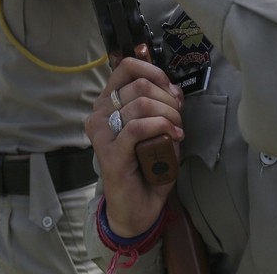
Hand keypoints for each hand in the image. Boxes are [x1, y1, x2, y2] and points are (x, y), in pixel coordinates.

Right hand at [89, 57, 184, 236]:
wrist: (138, 208)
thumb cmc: (147, 166)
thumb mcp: (158, 127)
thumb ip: (162, 104)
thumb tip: (173, 88)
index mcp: (108, 102)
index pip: (126, 67)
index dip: (154, 72)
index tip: (171, 90)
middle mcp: (99, 113)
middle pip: (139, 84)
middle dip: (167, 98)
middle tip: (177, 117)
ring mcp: (102, 133)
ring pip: (141, 104)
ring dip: (168, 114)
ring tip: (177, 130)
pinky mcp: (110, 152)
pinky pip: (137, 128)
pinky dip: (161, 127)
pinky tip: (174, 136)